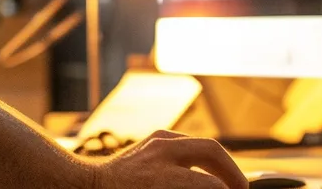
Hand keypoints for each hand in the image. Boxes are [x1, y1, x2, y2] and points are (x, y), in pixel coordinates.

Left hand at [88, 130, 247, 188]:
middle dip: (233, 172)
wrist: (87, 187)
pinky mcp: (155, 138)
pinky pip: (188, 143)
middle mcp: (161, 152)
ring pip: (203, 143)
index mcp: (162, 177)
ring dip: (221, 163)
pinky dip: (203, 157)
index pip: (212, 184)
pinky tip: (208, 173)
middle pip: (213, 151)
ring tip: (229, 183)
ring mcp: (157, 141)